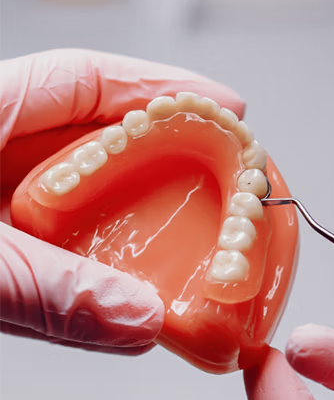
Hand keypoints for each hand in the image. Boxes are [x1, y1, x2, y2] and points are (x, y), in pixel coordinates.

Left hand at [0, 48, 243, 351]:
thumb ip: (41, 285)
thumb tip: (140, 319)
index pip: (80, 81)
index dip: (158, 90)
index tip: (227, 110)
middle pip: (89, 147)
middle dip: (158, 169)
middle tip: (223, 192)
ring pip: (72, 213)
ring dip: (129, 236)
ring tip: (187, 257)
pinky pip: (47, 265)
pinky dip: (87, 287)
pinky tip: (125, 305)